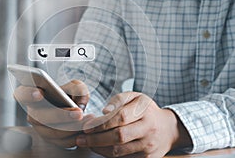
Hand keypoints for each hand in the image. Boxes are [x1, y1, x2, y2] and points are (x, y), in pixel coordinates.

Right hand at [13, 80, 92, 147]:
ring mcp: (40, 129)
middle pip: (40, 117)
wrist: (76, 109)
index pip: (22, 94)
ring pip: (52, 132)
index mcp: (33, 96)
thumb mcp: (76, 86)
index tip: (40, 93)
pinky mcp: (51, 140)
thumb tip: (78, 103)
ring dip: (72, 128)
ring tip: (88, 119)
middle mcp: (33, 114)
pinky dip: (76, 136)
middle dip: (61, 116)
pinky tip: (87, 128)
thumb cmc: (71, 94)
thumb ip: (78, 89)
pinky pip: (61, 142)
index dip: (28, 94)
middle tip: (78, 113)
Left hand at [76, 92, 191, 157]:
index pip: (121, 117)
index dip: (102, 123)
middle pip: (119, 137)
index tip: (86, 126)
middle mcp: (148, 129)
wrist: (168, 129)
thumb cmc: (146, 110)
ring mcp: (149, 146)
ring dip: (99, 148)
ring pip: (119, 151)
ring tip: (86, 143)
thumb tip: (104, 111)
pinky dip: (108, 154)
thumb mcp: (135, 97)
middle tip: (80, 138)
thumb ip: (118, 100)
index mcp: (145, 111)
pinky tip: (99, 148)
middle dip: (96, 139)